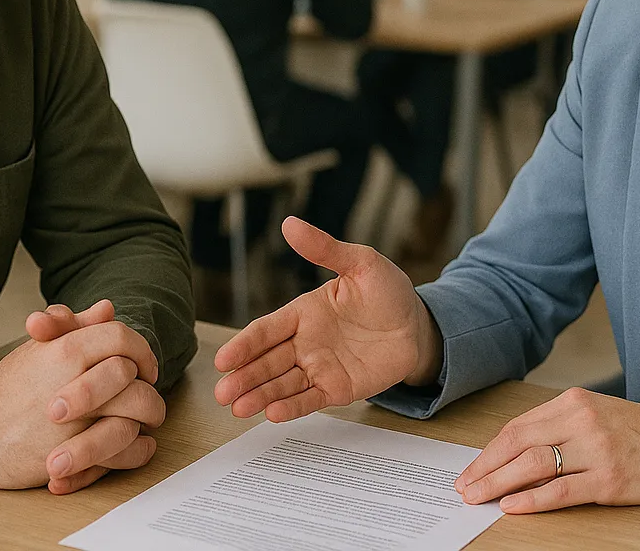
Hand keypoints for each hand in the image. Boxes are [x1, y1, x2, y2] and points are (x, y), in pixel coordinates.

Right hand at [23, 301, 167, 493]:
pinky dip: (139, 449)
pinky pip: (127, 450)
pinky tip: (139, 444)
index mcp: (67, 350)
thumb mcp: (38, 349)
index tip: (143, 364)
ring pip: (137, 413)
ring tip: (146, 419)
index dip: (140, 348)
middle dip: (148, 384)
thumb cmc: (6, 390)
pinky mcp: (77, 455)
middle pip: (133, 375)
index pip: (121, 336)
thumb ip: (74, 327)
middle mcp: (76, 381)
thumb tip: (107, 308)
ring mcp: (78, 420)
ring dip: (149, 415)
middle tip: (148, 390)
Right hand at [214, 217, 440, 420]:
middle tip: (221, 393)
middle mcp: (305, 342)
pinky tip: (272, 414)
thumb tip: (290, 224)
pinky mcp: (337, 388)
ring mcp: (319, 367)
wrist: (418, 324)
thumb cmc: (387, 291)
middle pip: (266, 362)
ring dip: (259, 396)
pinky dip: (291, 407)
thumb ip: (325, 249)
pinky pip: (310, 399)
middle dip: (243, 377)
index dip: (243, 345)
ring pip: (282, 384)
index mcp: (303, 312)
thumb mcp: (360, 262)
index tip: (223, 360)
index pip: (265, 330)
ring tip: (238, 409)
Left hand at [455, 388, 639, 512]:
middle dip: (486, 468)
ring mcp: (596, 449)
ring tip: (479, 498)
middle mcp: (581, 421)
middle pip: (518, 444)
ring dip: (499, 483)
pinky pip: (562, 490)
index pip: (518, 426)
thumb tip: (512, 456)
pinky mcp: (610, 478)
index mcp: (572, 402)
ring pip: (534, 465)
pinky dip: (533, 499)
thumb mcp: (594, 415)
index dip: (489, 451)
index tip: (471, 469)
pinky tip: (513, 506)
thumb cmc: (638, 431)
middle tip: (464, 487)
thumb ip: (556, 429)